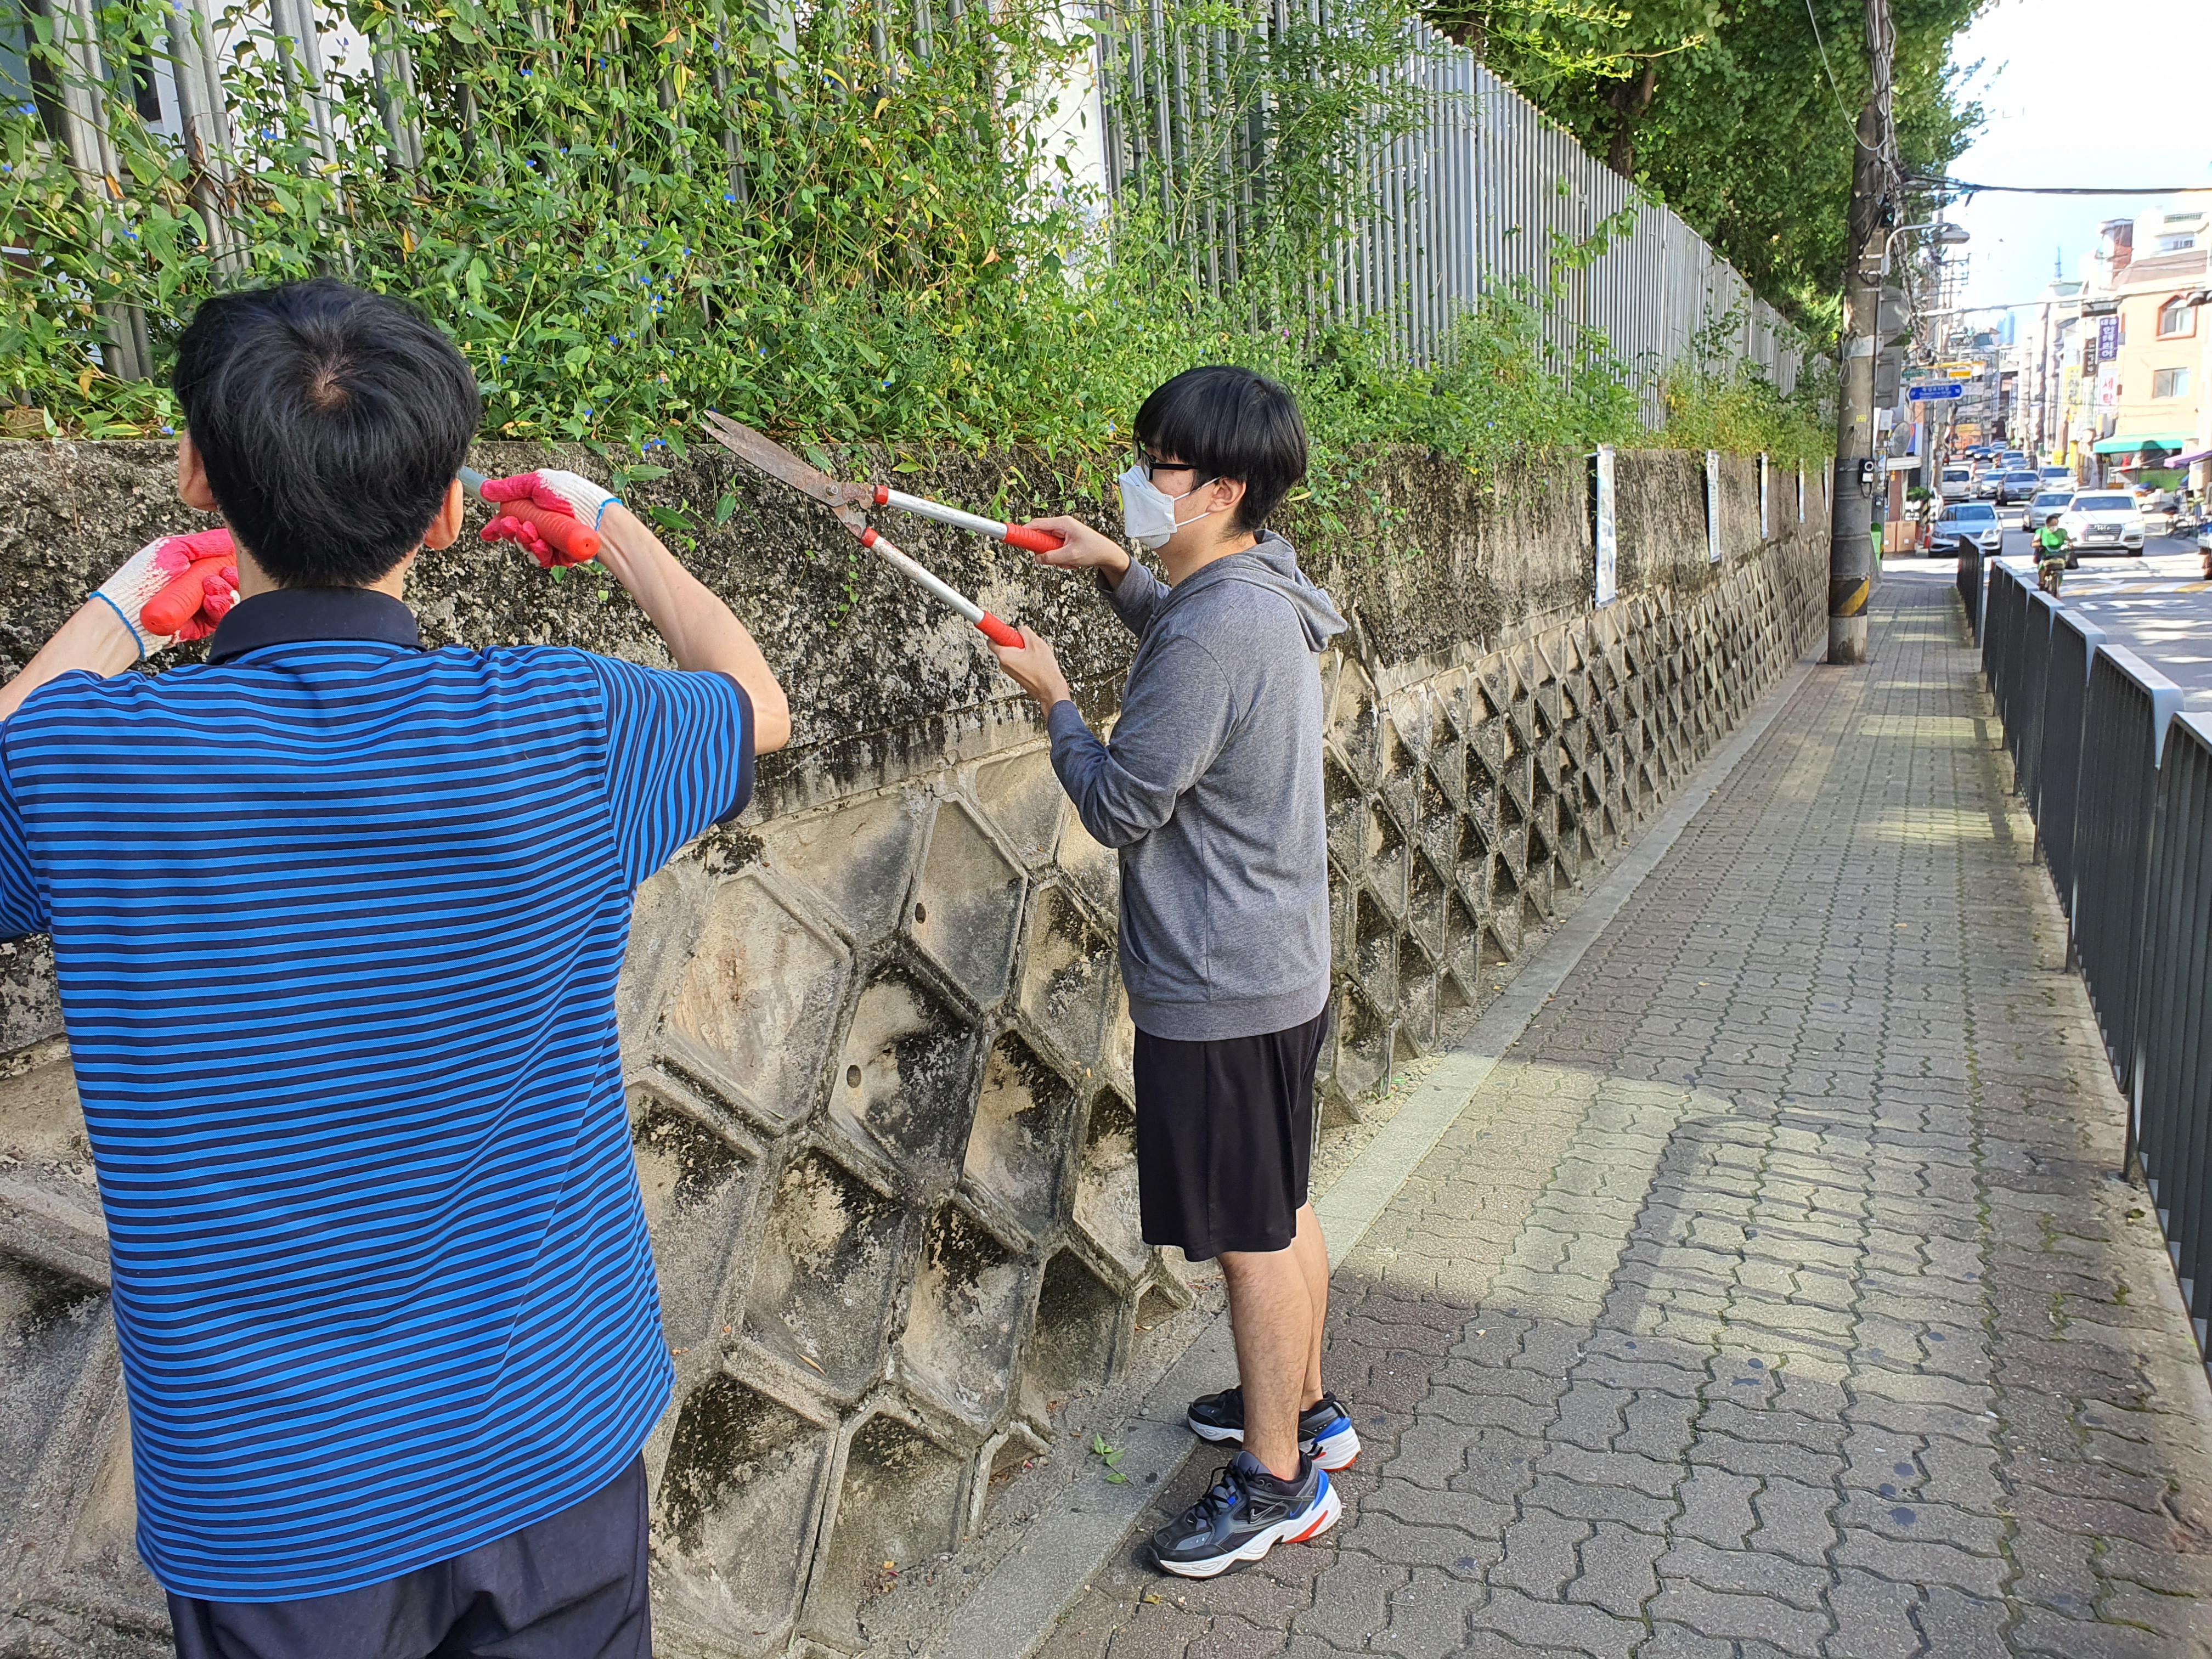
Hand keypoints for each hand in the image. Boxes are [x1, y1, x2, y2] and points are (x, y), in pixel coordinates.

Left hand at [91, 529, 240, 655]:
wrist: (129, 614)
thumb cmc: (142, 579)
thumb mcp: (173, 549)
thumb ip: (205, 543)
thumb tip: (230, 539)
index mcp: (193, 564)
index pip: (224, 561)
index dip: (231, 562)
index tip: (228, 563)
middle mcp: (198, 583)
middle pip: (231, 580)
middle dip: (230, 578)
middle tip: (220, 577)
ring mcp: (201, 604)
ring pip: (230, 598)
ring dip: (225, 592)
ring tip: (210, 589)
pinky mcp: (203, 624)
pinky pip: (223, 617)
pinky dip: (221, 608)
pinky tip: (210, 602)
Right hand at [479, 468, 619, 567]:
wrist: (599, 519)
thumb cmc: (575, 497)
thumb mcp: (539, 482)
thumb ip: (510, 487)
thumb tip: (486, 489)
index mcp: (535, 507)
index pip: (509, 518)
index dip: (497, 527)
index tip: (488, 532)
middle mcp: (542, 525)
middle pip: (515, 534)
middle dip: (510, 531)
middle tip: (512, 526)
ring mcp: (550, 541)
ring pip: (526, 547)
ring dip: (524, 540)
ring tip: (532, 533)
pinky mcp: (559, 555)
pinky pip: (542, 559)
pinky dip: (540, 552)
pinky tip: (544, 545)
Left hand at [990, 627, 1073, 713]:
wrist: (1050, 689)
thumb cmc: (1044, 671)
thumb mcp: (1036, 643)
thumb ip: (1025, 631)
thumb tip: (1020, 629)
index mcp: (1005, 656)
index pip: (991, 640)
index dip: (998, 631)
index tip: (1001, 627)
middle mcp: (1004, 665)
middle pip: (1003, 645)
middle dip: (1015, 640)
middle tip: (1027, 642)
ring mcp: (1010, 671)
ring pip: (1012, 653)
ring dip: (1022, 650)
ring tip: (1034, 654)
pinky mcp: (1016, 675)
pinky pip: (1017, 661)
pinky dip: (1024, 658)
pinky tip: (1035, 661)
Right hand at [1023, 515, 1129, 579]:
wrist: (1108, 554)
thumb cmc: (1094, 550)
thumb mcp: (1071, 556)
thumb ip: (1051, 557)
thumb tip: (1037, 558)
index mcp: (1063, 523)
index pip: (1037, 524)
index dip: (1025, 531)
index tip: (1016, 537)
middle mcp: (1062, 526)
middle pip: (1041, 537)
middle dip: (1046, 551)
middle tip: (1055, 558)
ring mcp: (1064, 533)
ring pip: (1049, 547)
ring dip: (1056, 558)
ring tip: (1069, 561)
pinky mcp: (1066, 541)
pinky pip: (1056, 551)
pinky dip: (1062, 559)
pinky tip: (1072, 561)